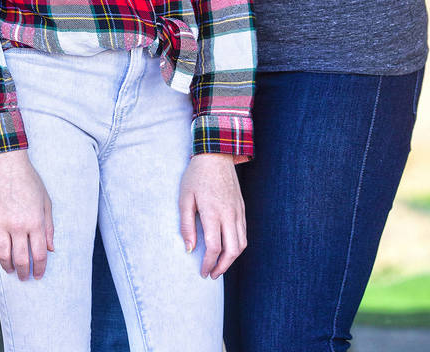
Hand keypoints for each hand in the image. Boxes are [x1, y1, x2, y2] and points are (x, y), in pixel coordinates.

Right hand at [0, 149, 53, 280]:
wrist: (7, 164)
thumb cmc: (29, 181)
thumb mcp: (46, 201)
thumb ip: (49, 226)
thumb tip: (50, 248)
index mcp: (35, 222)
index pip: (38, 254)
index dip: (39, 269)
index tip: (39, 275)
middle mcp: (18, 226)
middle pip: (21, 259)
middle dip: (24, 272)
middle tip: (25, 277)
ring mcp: (2, 224)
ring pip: (3, 256)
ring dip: (8, 267)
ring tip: (12, 270)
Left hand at [179, 153, 245, 278]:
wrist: (216, 154)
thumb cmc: (196, 176)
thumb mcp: (185, 198)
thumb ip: (187, 225)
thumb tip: (189, 249)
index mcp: (213, 212)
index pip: (214, 247)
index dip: (209, 263)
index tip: (202, 272)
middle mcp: (229, 214)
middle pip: (232, 250)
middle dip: (222, 267)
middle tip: (212, 274)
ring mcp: (238, 211)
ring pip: (241, 244)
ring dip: (231, 259)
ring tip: (219, 265)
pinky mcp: (242, 208)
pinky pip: (244, 232)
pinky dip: (237, 246)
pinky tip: (227, 248)